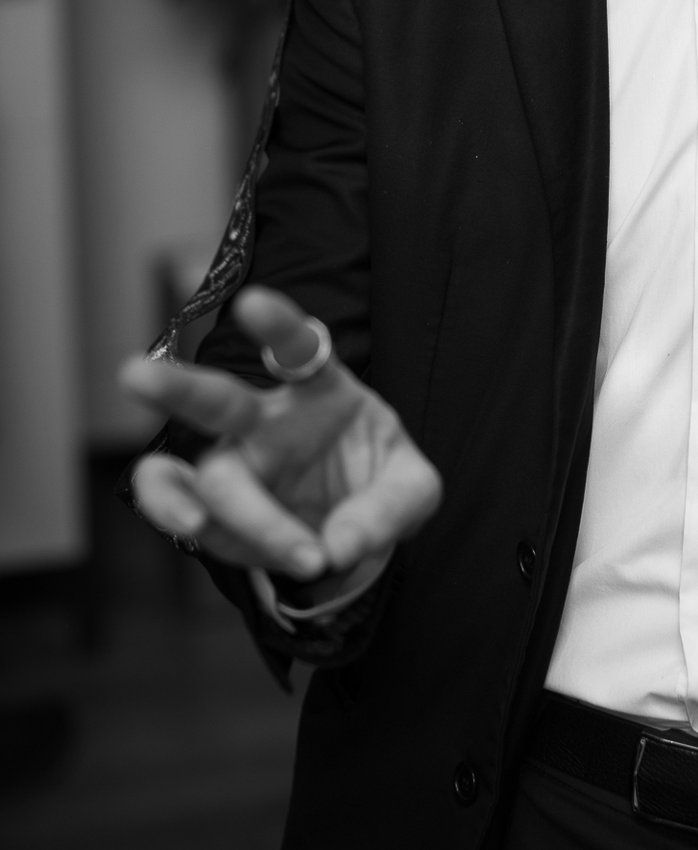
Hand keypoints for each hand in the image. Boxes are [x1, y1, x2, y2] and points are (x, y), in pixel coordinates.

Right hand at [120, 285, 441, 584]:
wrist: (352, 536)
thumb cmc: (380, 490)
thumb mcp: (415, 494)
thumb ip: (389, 511)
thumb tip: (338, 545)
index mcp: (320, 390)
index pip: (298, 346)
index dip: (276, 325)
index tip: (251, 304)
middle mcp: (266, 420)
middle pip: (218, 399)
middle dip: (177, 387)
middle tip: (131, 374)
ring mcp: (235, 462)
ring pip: (205, 474)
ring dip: (212, 504)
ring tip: (217, 529)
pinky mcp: (212, 506)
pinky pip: (177, 503)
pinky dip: (173, 513)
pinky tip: (192, 526)